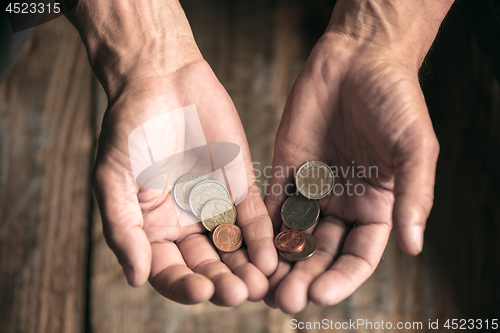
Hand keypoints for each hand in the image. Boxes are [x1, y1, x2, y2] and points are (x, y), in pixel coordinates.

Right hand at [93, 60, 276, 304]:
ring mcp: (215, 207)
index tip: (202, 290)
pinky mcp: (240, 186)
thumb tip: (134, 278)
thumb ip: (123, 229)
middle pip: (207, 265)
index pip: (169, 271)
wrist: (162, 81)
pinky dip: (262, 236)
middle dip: (223, 282)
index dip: (184, 285)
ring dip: (247, 267)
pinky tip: (272, 254)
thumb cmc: (129, 129)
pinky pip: (253, 217)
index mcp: (153, 229)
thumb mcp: (113, 180)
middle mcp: (186, 224)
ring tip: (260, 283)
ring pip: (234, 248)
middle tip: (239, 293)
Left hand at [264, 33, 439, 312]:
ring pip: (292, 236)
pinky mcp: (285, 170)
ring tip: (261, 286)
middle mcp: (342, 204)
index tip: (322, 294)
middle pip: (320, 252)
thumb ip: (413, 196)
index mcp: (376, 207)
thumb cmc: (395, 100)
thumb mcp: (414, 148)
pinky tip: (247, 248)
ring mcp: (312, 189)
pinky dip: (259, 228)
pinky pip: (271, 204)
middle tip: (285, 300)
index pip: (358, 256)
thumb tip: (413, 246)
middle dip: (303, 277)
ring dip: (278, 262)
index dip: (341, 278)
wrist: (358, 59)